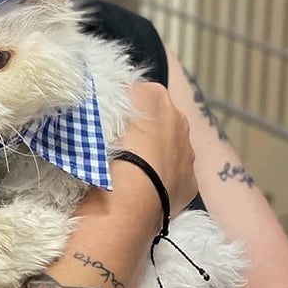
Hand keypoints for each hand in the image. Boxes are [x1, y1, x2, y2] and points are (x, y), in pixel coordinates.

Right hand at [116, 81, 196, 214]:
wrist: (130, 193)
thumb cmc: (107, 148)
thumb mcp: (97, 112)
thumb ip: (108, 105)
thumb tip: (109, 107)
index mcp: (154, 96)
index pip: (137, 93)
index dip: (123, 109)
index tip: (109, 122)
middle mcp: (179, 119)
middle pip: (158, 120)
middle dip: (144, 131)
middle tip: (120, 147)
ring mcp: (188, 152)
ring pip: (170, 149)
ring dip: (155, 156)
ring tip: (131, 172)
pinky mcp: (190, 182)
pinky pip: (174, 176)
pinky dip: (162, 181)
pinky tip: (144, 190)